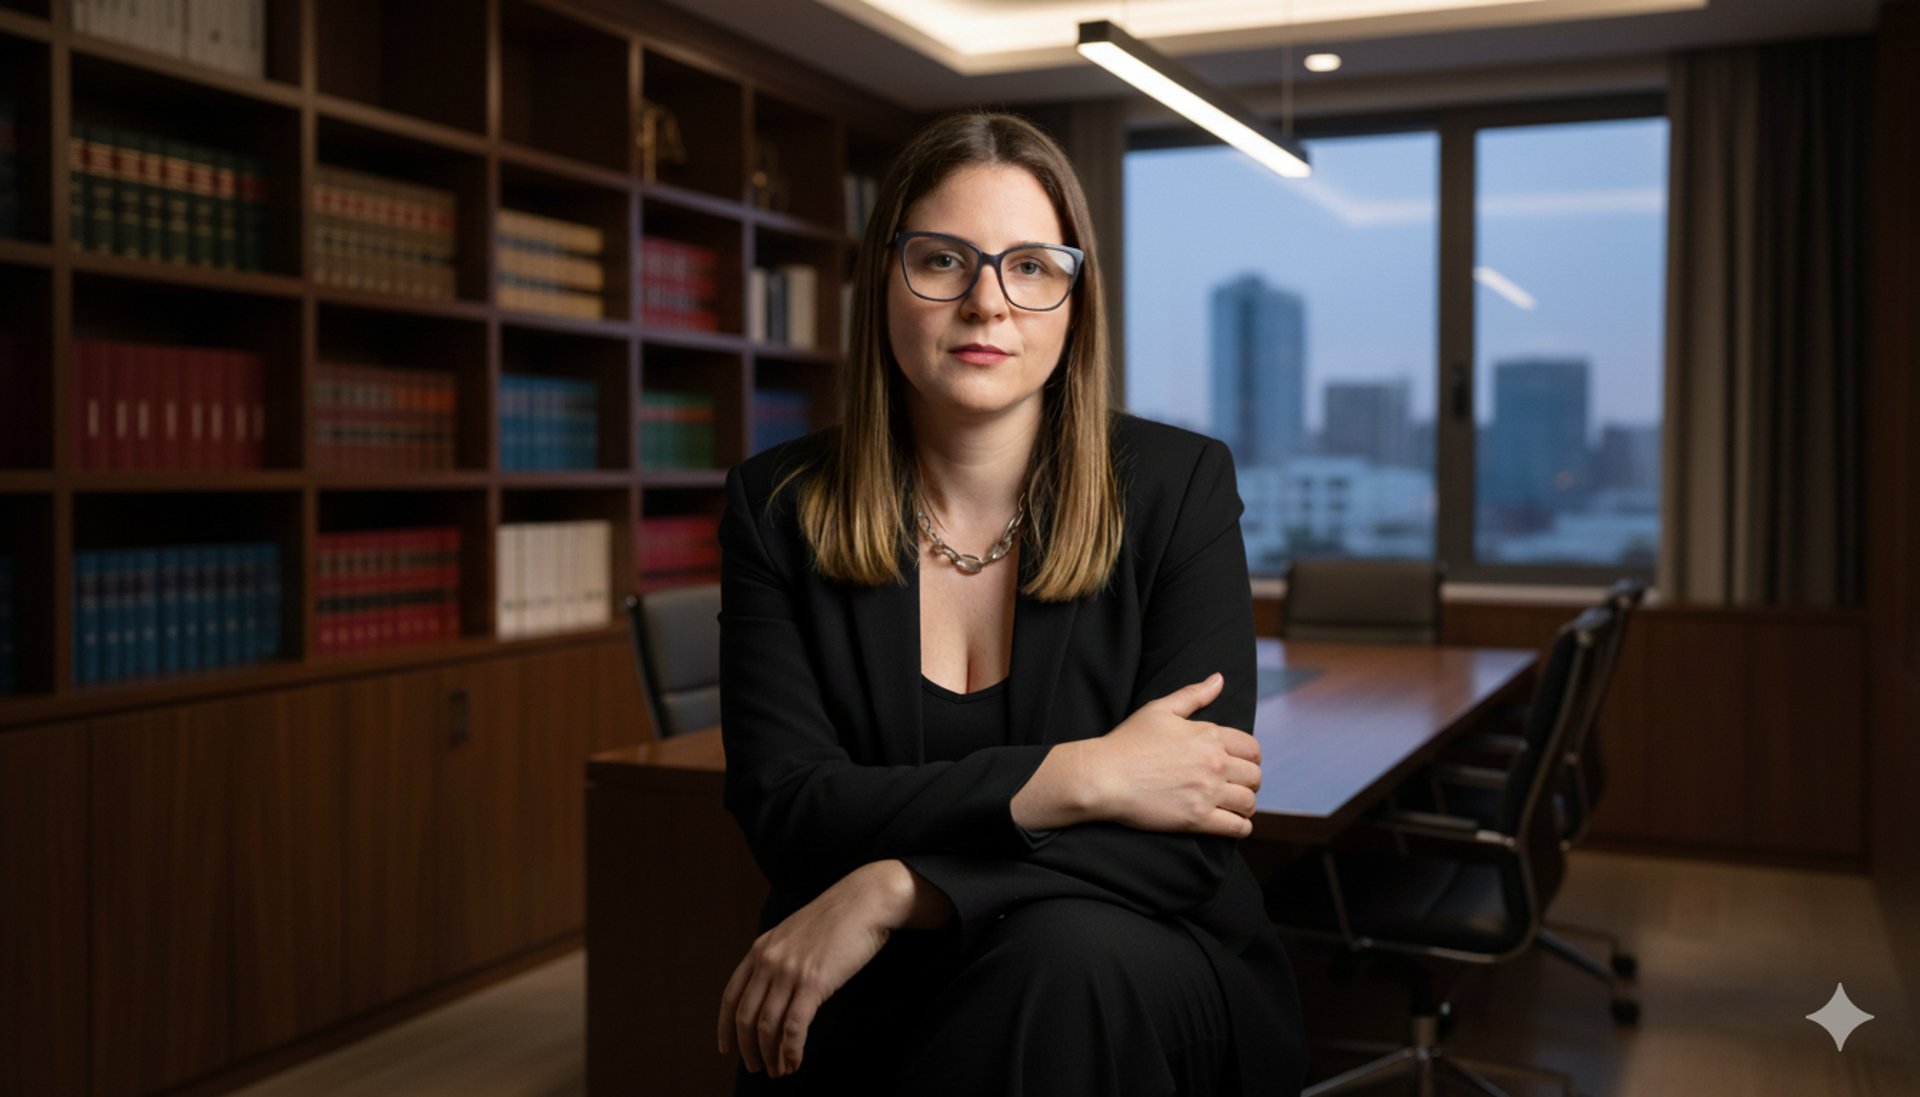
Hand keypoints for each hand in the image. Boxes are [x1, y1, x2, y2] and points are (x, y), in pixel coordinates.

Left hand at [717, 860, 935, 1077]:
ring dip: (771, 1055)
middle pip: (745, 1017)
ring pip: (767, 1027)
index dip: (725, 1027)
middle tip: (757, 1068)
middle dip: (748, 1049)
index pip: (731, 996)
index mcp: (760, 949)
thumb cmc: (836, 918)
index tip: (726, 1048)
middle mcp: (768, 961)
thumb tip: (774, 991)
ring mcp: (789, 971)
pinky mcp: (813, 982)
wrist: (864, 901)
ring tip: (779, 1071)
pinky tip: (795, 1062)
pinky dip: (791, 1051)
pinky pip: (794, 1027)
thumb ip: (778, 957)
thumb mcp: (794, 933)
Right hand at [1085, 672, 1262, 837]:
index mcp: (1209, 735)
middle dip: (1249, 781)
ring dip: (1246, 805)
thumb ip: (1194, 694)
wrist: (1104, 776)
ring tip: (1235, 806)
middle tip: (1236, 786)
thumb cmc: (1128, 741)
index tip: (1240, 764)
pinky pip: (1237, 827)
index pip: (1252, 749)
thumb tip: (1219, 679)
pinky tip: (1234, 823)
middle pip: (1254, 776)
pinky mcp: (1198, 819)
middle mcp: (1215, 763)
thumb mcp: (1159, 709)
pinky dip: (1241, 827)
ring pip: (1248, 802)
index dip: (1250, 758)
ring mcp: (1207, 792)